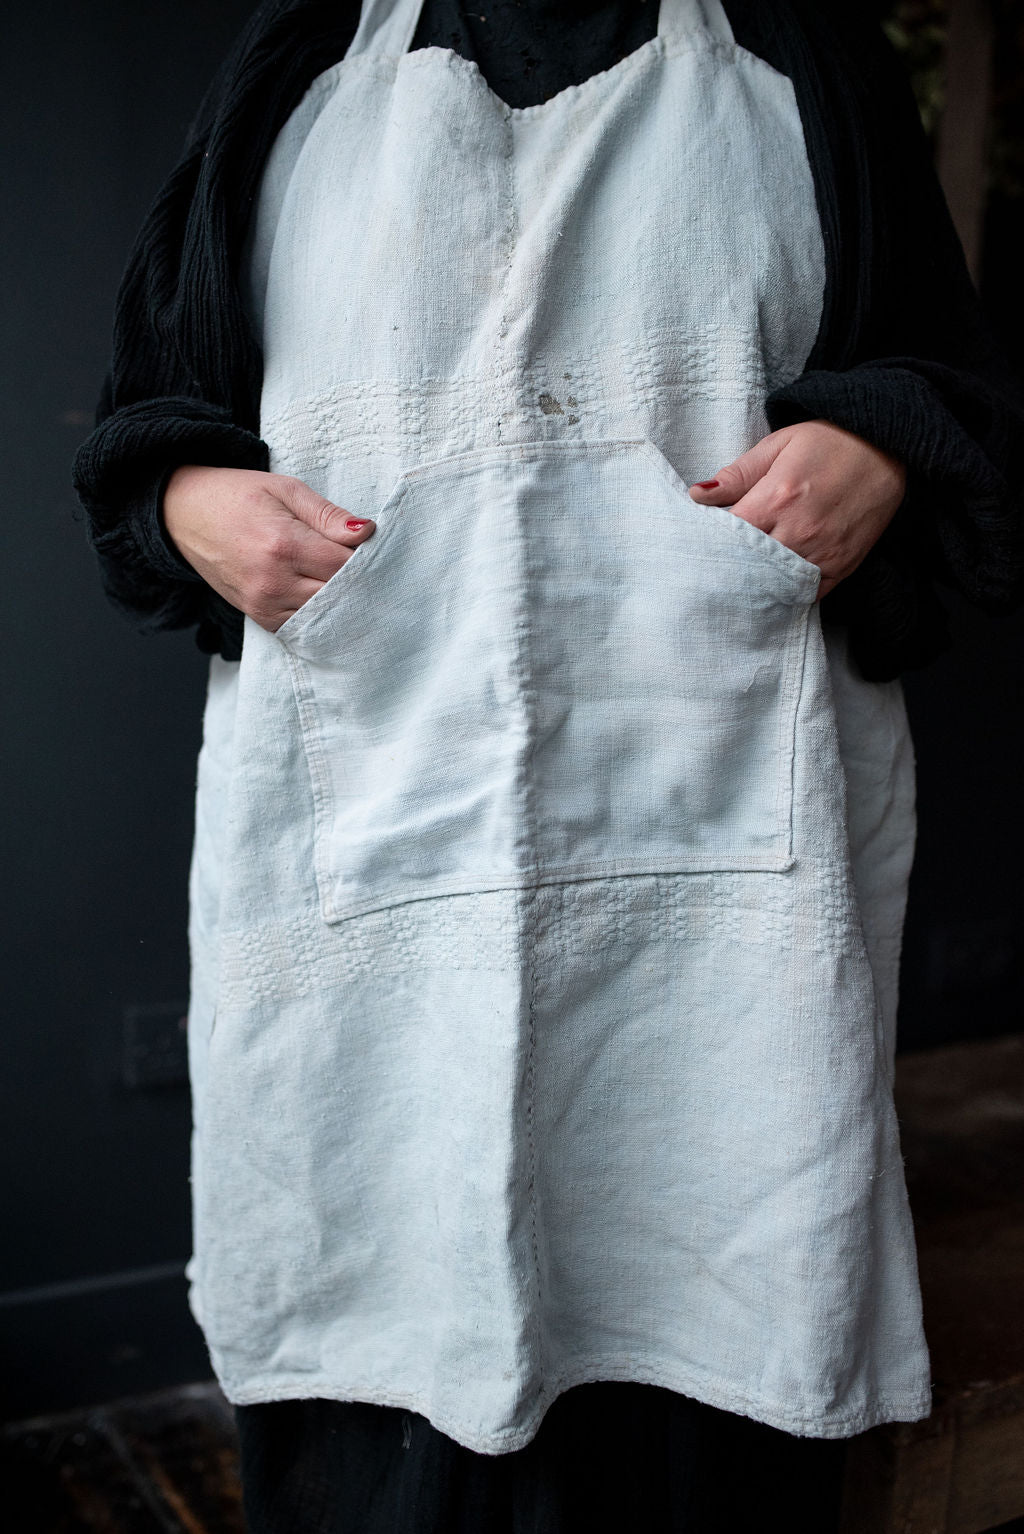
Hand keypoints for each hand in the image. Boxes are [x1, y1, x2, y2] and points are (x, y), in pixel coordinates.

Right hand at [162, 465, 375, 630]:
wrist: (184, 514)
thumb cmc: (237, 496)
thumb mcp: (286, 490)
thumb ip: (327, 515)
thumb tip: (366, 533)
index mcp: (283, 544)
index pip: (344, 565)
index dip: (365, 558)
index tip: (373, 550)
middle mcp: (273, 581)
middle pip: (338, 595)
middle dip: (358, 583)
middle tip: (371, 570)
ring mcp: (263, 604)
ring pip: (323, 616)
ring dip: (341, 603)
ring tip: (350, 584)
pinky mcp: (257, 616)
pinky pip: (300, 627)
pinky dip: (318, 617)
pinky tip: (327, 602)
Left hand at [687, 420, 905, 599]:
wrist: (887, 446)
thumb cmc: (829, 441)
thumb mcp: (777, 445)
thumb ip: (737, 475)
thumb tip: (696, 495)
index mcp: (775, 499)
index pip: (727, 536)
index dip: (712, 538)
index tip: (707, 537)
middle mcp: (798, 531)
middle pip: (747, 565)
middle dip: (731, 564)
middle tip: (719, 563)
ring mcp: (822, 553)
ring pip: (774, 584)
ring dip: (758, 580)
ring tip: (747, 573)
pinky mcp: (842, 566)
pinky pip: (806, 593)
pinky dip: (789, 590)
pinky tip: (777, 581)